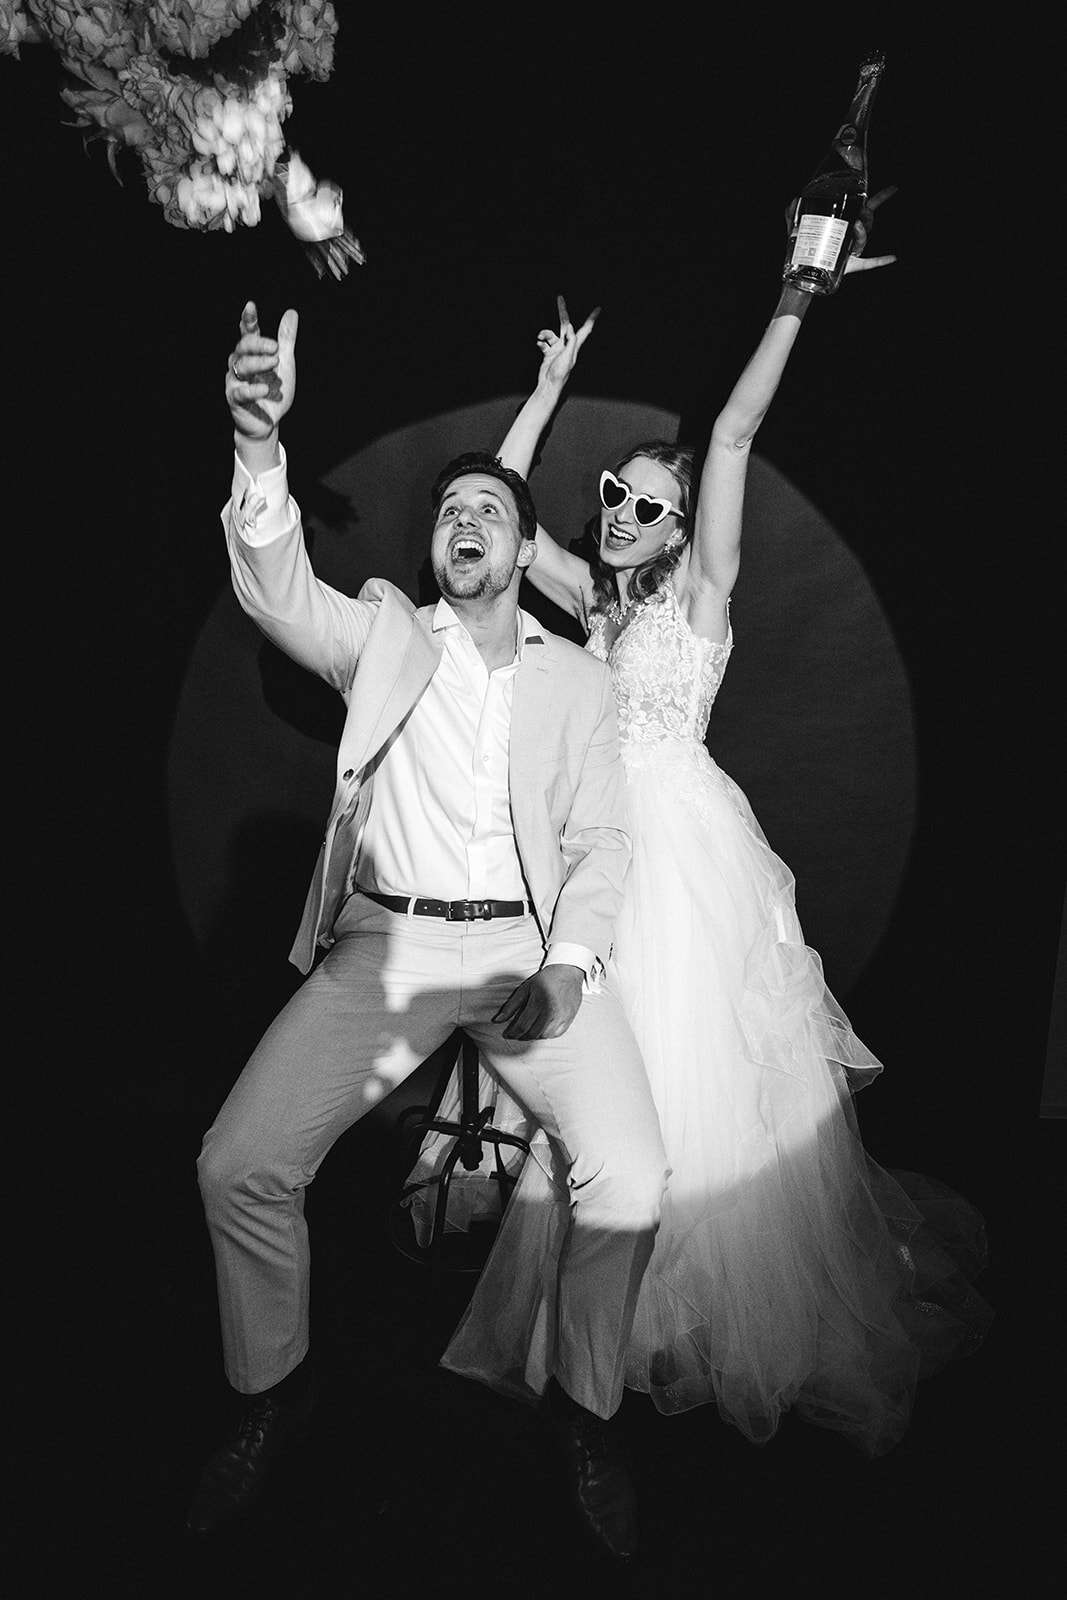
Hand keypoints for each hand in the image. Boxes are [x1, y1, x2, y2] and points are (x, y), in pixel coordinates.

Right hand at [225, 300, 298, 438]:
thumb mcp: (284, 363)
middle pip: (243, 347)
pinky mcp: (234, 399)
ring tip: (274, 363)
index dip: (248, 319)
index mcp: (252, 353)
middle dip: (257, 344)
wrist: (268, 422)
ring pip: (241, 366)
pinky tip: (264, 389)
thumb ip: (286, 340)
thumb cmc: (273, 391)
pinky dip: (252, 389)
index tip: (250, 306)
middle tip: (275, 347)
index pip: (248, 332)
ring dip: (258, 363)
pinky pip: (240, 392)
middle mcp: (240, 363)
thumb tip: (291, 312)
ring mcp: (235, 380)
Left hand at [493, 964, 584, 1040]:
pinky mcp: (569, 1018)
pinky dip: (546, 1034)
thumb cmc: (544, 979)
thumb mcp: (524, 989)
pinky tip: (541, 1029)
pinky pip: (556, 1034)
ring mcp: (562, 1016)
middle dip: (521, 1036)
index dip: (513, 1033)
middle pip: (533, 1032)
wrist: (567, 972)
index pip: (523, 1025)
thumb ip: (510, 1006)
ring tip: (527, 1031)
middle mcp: (552, 1010)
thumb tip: (497, 1020)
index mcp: (538, 1001)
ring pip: (544, 1035)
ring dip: (533, 1036)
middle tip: (515, 1034)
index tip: (507, 1034)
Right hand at [534, 294, 599, 392]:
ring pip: (551, 333)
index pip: (585, 329)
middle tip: (559, 297)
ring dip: (544, 333)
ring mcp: (557, 349)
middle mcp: (567, 345)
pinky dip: (541, 342)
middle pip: (565, 324)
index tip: (598, 309)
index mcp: (575, 346)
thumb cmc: (560, 374)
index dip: (592, 319)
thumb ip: (570, 341)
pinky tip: (540, 345)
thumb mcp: (568, 357)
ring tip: (540, 338)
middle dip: (562, 311)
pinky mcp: (549, 353)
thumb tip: (570, 327)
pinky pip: (544, 342)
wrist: (548, 385)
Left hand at [782, 185, 897, 276]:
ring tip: (856, 226)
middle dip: (866, 216)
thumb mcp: (797, 228)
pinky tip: (893, 257)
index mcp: (847, 223)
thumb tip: (794, 199)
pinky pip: (872, 262)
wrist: (803, 273)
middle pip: (867, 221)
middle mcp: (853, 235)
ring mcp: (854, 250)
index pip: (867, 208)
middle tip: (857, 215)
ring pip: (864, 238)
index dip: (882, 197)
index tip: (894, 188)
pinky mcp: (854, 265)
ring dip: (863, 232)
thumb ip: (793, 213)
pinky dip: (883, 260)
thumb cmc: (804, 249)